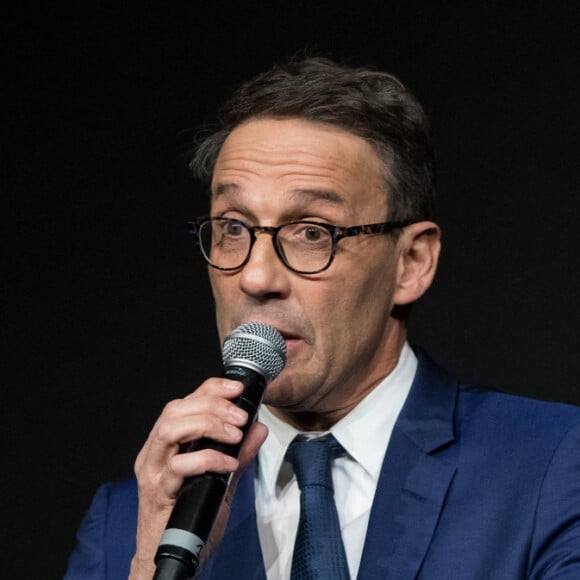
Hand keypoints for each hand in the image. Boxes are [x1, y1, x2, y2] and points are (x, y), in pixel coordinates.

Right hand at [128, 378, 267, 578]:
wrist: (171, 560)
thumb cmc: (190, 517)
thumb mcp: (222, 480)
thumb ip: (239, 453)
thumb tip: (259, 428)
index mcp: (167, 445)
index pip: (184, 402)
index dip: (210, 389)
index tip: (237, 389)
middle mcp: (155, 453)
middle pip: (175, 410)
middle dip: (212, 406)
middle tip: (240, 418)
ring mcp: (154, 473)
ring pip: (169, 429)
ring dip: (207, 425)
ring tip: (234, 435)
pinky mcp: (158, 494)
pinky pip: (178, 466)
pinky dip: (207, 459)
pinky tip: (227, 464)